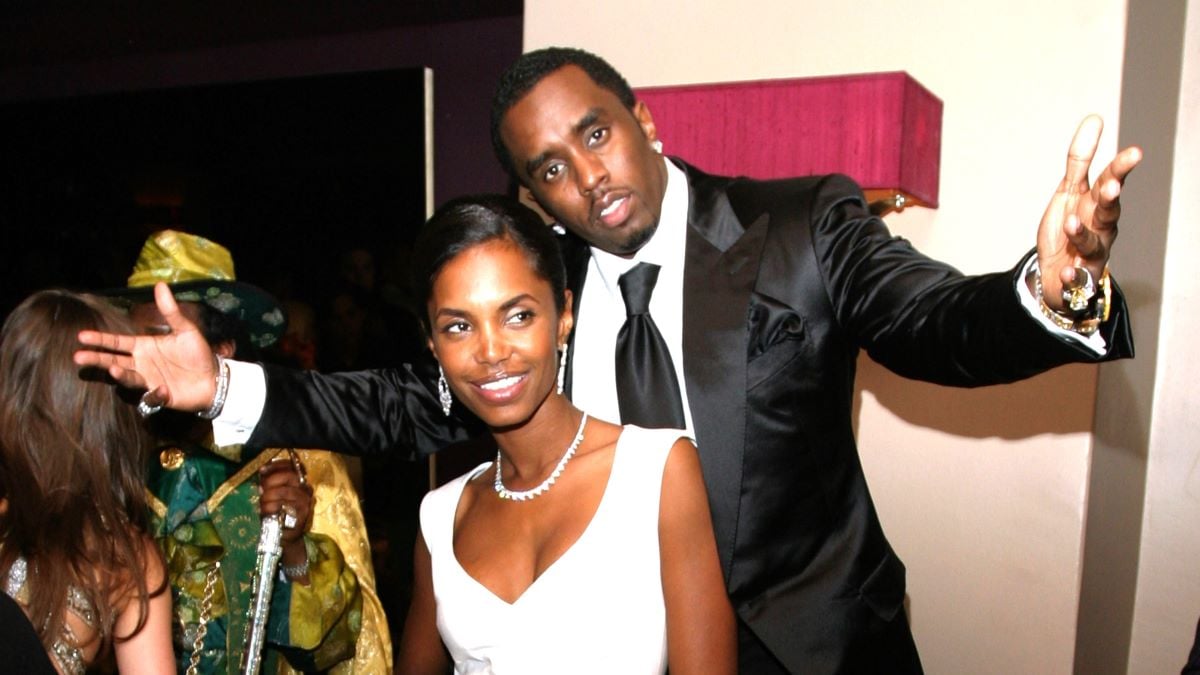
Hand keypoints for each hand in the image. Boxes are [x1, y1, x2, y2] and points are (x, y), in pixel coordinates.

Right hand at [73, 282, 216, 410]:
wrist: (215, 377)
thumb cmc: (198, 353)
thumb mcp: (185, 329)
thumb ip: (171, 311)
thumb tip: (160, 284)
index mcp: (144, 346)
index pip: (117, 342)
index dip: (100, 339)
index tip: (82, 336)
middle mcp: (141, 364)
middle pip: (113, 360)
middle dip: (97, 359)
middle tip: (78, 357)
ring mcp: (149, 380)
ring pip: (128, 378)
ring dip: (121, 375)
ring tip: (113, 369)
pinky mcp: (161, 396)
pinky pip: (152, 397)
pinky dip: (154, 395)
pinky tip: (162, 388)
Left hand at [259, 456, 313, 548]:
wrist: (285, 536)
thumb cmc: (277, 513)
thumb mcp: (272, 495)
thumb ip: (269, 484)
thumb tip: (262, 473)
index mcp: (299, 482)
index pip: (292, 466)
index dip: (277, 465)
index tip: (262, 470)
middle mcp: (305, 489)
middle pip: (289, 476)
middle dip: (271, 480)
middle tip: (261, 488)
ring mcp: (305, 501)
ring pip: (284, 491)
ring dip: (268, 496)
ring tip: (262, 503)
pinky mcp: (302, 513)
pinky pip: (284, 505)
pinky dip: (271, 507)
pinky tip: (266, 512)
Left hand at [1035, 115, 1141, 311]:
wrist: (1058, 274)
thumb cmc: (1069, 227)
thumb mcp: (1069, 192)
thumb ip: (1080, 160)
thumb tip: (1095, 119)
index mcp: (1096, 204)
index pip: (1111, 181)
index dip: (1121, 167)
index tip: (1134, 152)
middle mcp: (1101, 228)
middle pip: (1108, 211)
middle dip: (1109, 199)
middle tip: (1110, 186)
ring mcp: (1092, 254)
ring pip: (1092, 243)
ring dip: (1082, 234)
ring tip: (1071, 224)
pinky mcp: (1078, 278)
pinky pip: (1076, 279)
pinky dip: (1072, 276)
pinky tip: (1066, 272)